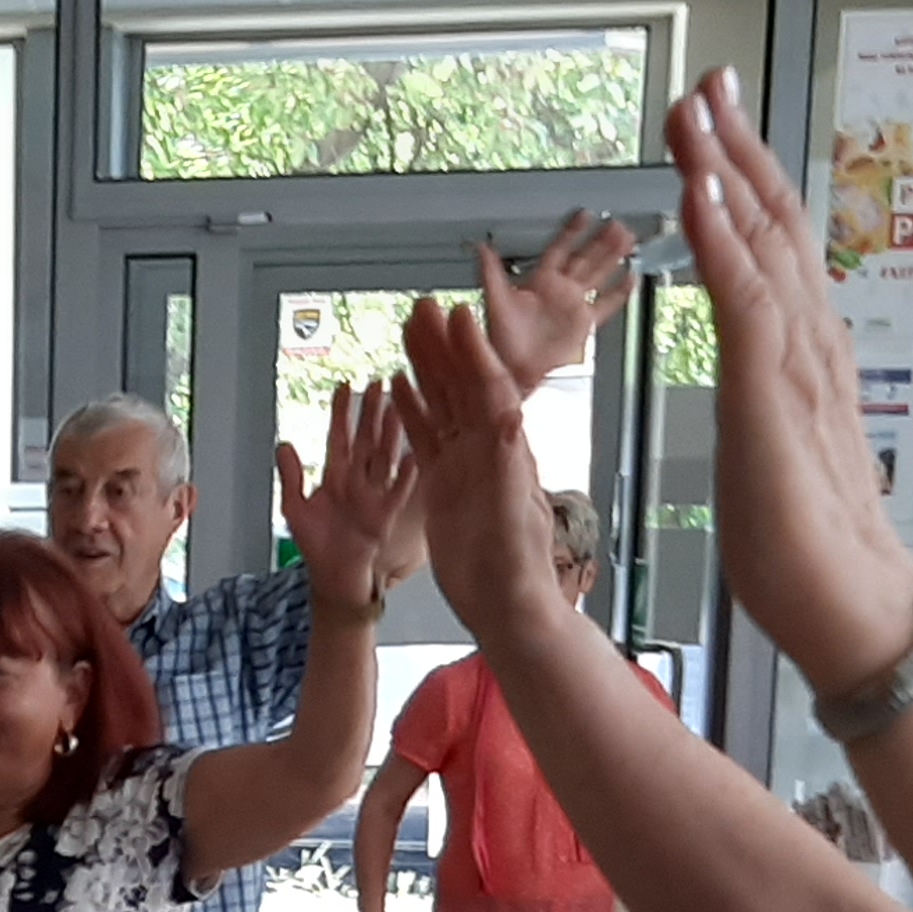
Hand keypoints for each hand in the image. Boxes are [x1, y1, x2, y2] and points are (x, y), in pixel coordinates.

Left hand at [277, 378, 420, 612]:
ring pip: (385, 455)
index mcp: (334, 476)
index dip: (341, 412)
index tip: (345, 387)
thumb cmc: (317, 547)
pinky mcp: (388, 512)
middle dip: (372, 412)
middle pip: (366, 438)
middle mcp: (357, 480)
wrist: (335, 579)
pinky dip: (409, 468)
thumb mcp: (295, 509)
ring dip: (392, 430)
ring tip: (400, 403)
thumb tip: (283, 444)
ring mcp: (375, 493)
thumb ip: (291, 477)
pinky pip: (400, 486)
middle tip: (379, 382)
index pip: (338, 436)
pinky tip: (418, 447)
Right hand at [392, 300, 579, 654]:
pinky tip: (397, 385)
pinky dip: (412, 408)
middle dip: (444, 345)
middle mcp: (485, 450)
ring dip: (427, 365)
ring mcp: (464, 464)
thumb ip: (508, 469)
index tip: (457, 317)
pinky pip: (426, 436)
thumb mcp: (511, 521)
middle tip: (424, 306)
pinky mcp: (445, 483)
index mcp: (503, 452)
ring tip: (408, 329)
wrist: (504, 605)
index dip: (472, 353)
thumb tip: (508, 419)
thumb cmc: (514, 570)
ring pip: (442, 403)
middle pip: (462, 385)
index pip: (488, 390)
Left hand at [479, 210, 639, 386]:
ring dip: (613, 258)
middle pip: (585, 258)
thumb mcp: (496, 300)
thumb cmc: (502, 338)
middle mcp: (559, 289)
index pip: (559, 248)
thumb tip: (481, 248)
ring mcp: (573, 305)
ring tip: (629, 240)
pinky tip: (630, 278)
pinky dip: (619, 293)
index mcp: (540, 280)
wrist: (515, 368)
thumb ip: (491, 273)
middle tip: (618, 225)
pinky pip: (605, 305)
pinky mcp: (583, 323)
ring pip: (598, 275)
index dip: (572, 232)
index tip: (584, 215)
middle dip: (601, 241)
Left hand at [662, 69, 912, 686]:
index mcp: (805, 350)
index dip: (742, 181)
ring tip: (692, 106)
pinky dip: (717, 232)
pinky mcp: (771, 385)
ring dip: (721, 165)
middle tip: (706, 80)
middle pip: (771, 218)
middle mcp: (809, 336)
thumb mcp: (774, 446)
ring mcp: (795, 354)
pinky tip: (693, 186)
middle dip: (735, 145)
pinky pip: (741, 292)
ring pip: (758, 238)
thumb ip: (771, 400)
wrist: (841, 593)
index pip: (772, 246)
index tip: (714, 126)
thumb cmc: (802, 540)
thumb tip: (765, 381)